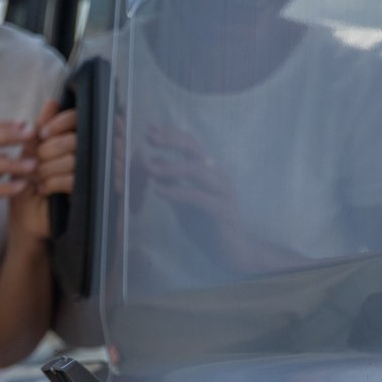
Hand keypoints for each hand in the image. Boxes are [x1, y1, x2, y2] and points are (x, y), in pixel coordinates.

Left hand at [8, 98, 79, 245]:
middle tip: (34, 163)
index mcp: (78, 139)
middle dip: (47, 151)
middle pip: (73, 139)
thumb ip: (41, 127)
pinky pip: (73, 180)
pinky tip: (43, 188)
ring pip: (73, 159)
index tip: (41, 134)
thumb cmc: (30, 182)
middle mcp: (91, 153)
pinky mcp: (91, 193)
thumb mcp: (31, 151)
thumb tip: (52, 102)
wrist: (28, 219)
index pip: (78, 118)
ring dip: (47, 168)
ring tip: (36, 177)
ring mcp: (93, 173)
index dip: (59, 122)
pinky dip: (52, 182)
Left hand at [142, 123, 260, 271]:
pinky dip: (176, 192)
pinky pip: (197, 196)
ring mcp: (223, 192)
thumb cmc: (208, 226)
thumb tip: (153, 162)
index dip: (172, 135)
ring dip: (170, 167)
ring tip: (149, 168)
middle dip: (171, 141)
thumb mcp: (184, 202)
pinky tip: (159, 192)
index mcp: (211, 172)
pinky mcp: (222, 210)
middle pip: (195, 150)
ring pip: (196, 171)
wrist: (232, 251)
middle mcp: (218, 176)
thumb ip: (172, 183)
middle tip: (149, 137)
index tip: (150, 129)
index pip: (192, 145)